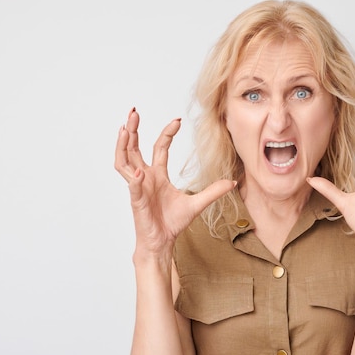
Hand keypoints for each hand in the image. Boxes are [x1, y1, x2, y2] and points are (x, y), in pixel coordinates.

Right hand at [114, 108, 235, 257]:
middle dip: (133, 130)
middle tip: (134, 112)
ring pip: (123, 162)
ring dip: (123, 145)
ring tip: (125, 129)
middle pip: (133, 148)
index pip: (159, 148)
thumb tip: (232, 182)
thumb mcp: (197, 204)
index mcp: (158, 175)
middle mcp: (144, 177)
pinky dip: (134, 179)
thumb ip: (213, 192)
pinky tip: (138, 170)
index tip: (177, 120)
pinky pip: (133, 187)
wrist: (162, 242)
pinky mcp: (136, 201)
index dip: (166, 133)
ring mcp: (138, 188)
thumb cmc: (172, 223)